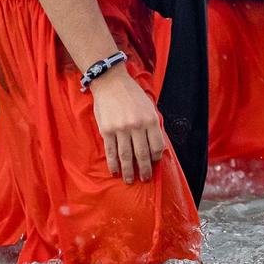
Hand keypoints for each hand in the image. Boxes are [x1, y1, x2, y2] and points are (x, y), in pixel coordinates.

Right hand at [91, 68, 168, 182]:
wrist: (111, 82)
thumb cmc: (132, 94)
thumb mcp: (149, 106)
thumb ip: (152, 124)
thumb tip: (156, 145)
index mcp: (150, 120)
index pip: (157, 145)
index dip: (157, 157)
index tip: (155, 163)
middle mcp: (136, 126)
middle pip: (142, 154)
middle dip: (145, 169)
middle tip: (145, 179)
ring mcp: (121, 129)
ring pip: (126, 156)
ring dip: (129, 171)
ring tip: (130, 180)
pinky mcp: (106, 131)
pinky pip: (111, 152)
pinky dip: (113, 164)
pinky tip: (115, 171)